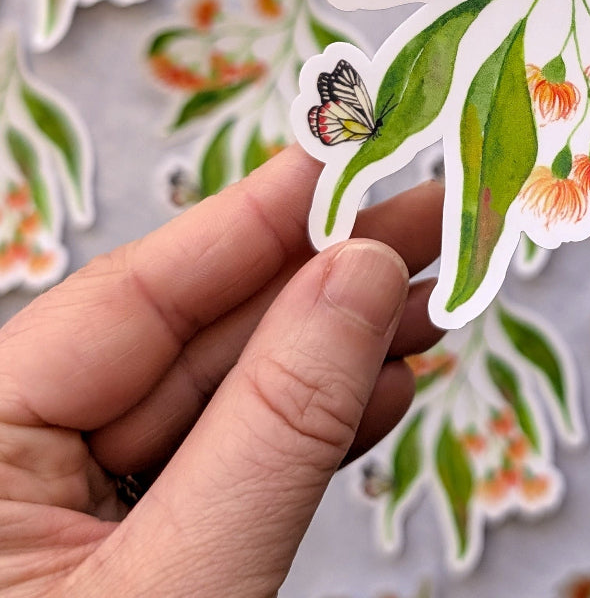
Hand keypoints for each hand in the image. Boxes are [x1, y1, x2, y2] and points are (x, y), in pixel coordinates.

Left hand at [0, 145, 442, 596]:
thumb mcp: (182, 578)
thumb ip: (275, 422)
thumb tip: (361, 270)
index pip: (130, 297)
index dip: (253, 217)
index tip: (342, 153)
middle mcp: (17, 465)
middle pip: (193, 337)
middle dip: (325, 282)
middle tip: (427, 217)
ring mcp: (73, 516)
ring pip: (226, 399)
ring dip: (339, 354)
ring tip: (429, 302)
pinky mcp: (132, 562)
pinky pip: (230, 467)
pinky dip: (315, 431)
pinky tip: (383, 385)